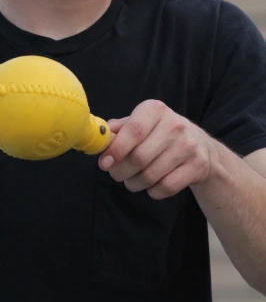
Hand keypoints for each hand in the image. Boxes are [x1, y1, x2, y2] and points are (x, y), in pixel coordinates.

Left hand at [98, 100, 213, 199]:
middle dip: (121, 171)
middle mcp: (174, 125)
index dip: (116, 150)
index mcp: (155, 110)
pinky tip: (151, 185)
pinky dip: (153, 191)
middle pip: (139, 158)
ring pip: (151, 176)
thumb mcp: (141, 122)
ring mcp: (188, 146)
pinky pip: (167, 187)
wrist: (200, 146)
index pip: (133, 131)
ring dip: (134, 183)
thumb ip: (118, 129)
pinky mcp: (197, 166)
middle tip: (116, 174)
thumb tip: (100, 137)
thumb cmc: (159, 133)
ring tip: (132, 180)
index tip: (104, 163)